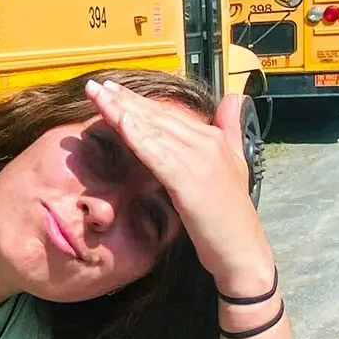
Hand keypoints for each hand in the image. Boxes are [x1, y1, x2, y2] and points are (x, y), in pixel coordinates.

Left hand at [85, 79, 275, 298]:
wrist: (242, 252)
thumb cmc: (230, 217)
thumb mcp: (234, 166)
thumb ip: (229, 131)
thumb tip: (232, 98)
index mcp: (213, 139)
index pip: (168, 113)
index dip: (138, 100)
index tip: (112, 89)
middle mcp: (207, 144)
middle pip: (157, 116)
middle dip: (124, 99)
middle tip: (95, 86)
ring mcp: (200, 161)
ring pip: (154, 130)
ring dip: (123, 111)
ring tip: (99, 96)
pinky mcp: (191, 182)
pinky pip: (159, 155)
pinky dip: (139, 137)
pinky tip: (121, 122)